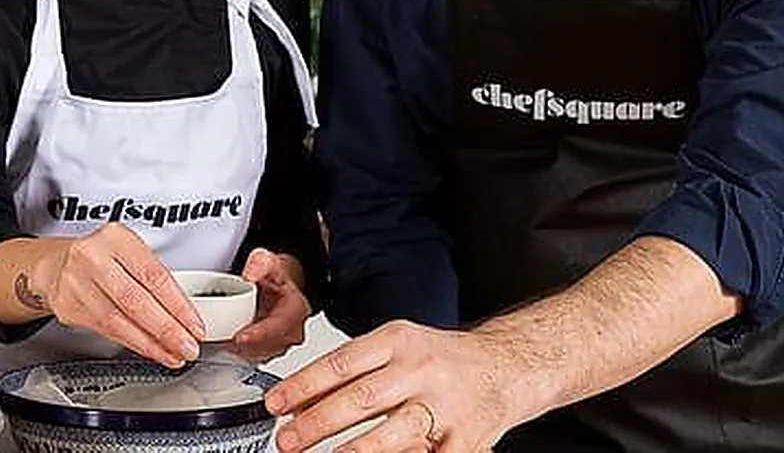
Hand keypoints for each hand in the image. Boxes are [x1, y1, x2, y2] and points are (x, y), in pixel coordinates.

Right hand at [26, 223, 206, 367]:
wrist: (57, 264)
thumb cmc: (102, 257)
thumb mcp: (130, 252)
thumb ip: (154, 278)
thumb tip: (186, 315)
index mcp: (116, 238)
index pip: (153, 275)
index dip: (177, 305)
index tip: (195, 325)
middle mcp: (92, 257)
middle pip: (135, 300)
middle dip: (166, 329)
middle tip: (187, 346)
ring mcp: (75, 282)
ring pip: (118, 321)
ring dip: (150, 343)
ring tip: (171, 354)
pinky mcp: (67, 306)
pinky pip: (106, 330)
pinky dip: (132, 343)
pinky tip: (148, 349)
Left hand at [229, 248, 309, 361]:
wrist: (278, 285)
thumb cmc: (274, 276)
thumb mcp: (268, 261)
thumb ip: (259, 263)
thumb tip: (250, 274)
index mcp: (297, 309)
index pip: (280, 328)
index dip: (259, 335)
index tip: (239, 337)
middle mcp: (293, 331)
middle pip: (269, 346)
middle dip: (246, 346)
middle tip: (222, 342)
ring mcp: (281, 343)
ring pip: (261, 355)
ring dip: (241, 351)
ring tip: (221, 343)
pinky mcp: (269, 350)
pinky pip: (254, 357)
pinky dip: (239, 352)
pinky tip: (226, 345)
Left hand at [264, 320, 516, 452]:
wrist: (507, 365)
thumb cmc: (443, 359)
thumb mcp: (397, 348)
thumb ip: (355, 371)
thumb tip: (302, 401)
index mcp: (398, 341)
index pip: (342, 362)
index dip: (304, 385)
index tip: (276, 405)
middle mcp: (421, 369)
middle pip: (362, 398)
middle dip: (318, 423)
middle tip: (288, 440)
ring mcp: (446, 405)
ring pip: (394, 431)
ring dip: (354, 451)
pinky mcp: (468, 438)